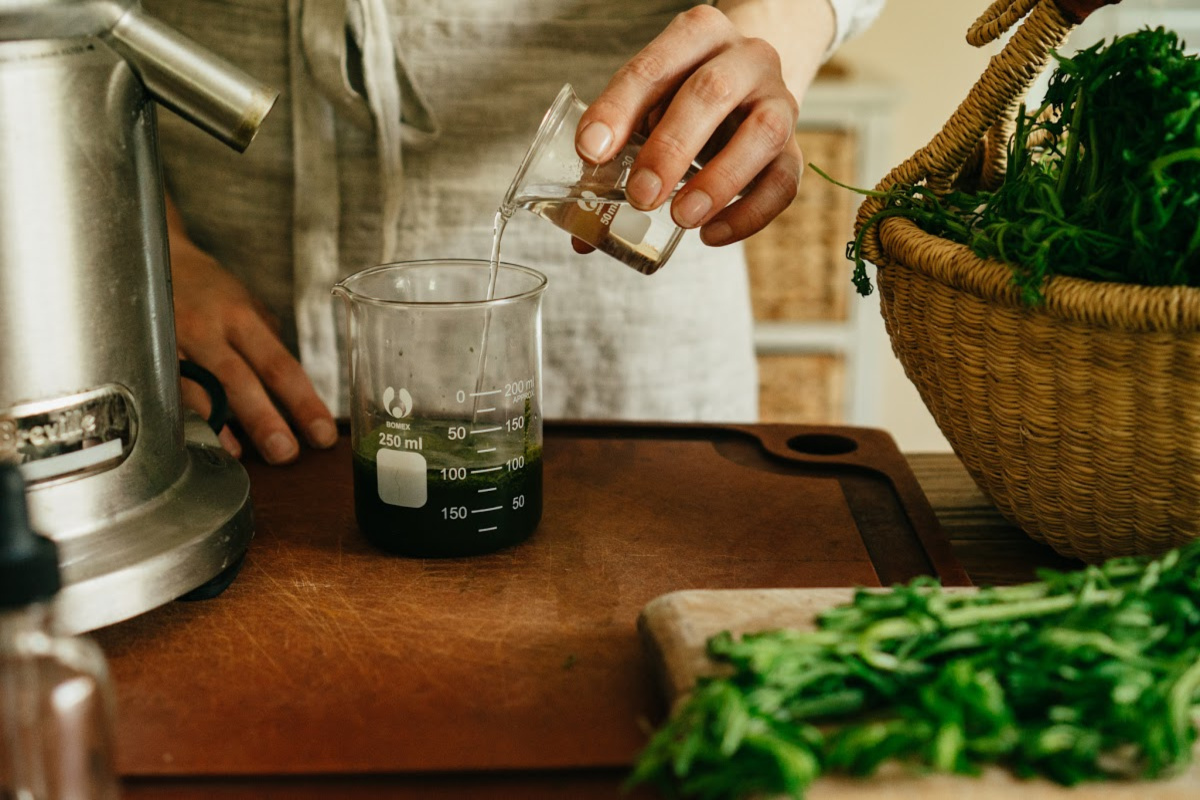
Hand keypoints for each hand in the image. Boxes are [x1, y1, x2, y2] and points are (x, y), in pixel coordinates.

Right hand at [170, 221, 337, 464]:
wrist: (154, 259)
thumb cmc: (209, 290)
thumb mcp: (245, 306)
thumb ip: (266, 346)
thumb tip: (294, 391)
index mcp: (241, 317)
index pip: (280, 365)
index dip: (303, 403)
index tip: (322, 434)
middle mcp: (207, 329)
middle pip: (239, 380)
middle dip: (265, 420)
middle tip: (286, 454)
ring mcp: (172, 343)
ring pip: (197, 390)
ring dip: (221, 426)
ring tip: (244, 456)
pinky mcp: (146, 355)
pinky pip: (167, 393)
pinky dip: (187, 420)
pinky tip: (202, 441)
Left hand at [574, 4, 802, 246]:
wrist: (749, 87)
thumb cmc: (684, 98)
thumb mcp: (648, 105)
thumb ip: (615, 154)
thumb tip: (581, 236)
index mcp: (697, 35)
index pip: (653, 67)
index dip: (619, 110)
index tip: (590, 152)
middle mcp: (745, 58)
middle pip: (712, 92)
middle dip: (672, 147)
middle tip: (640, 195)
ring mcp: (778, 100)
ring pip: (762, 134)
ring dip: (719, 181)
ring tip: (681, 218)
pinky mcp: (794, 146)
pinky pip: (784, 181)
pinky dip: (749, 213)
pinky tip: (711, 234)